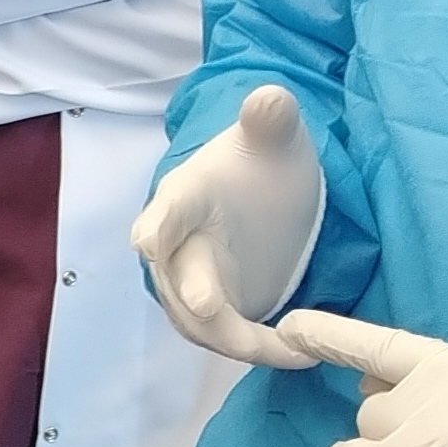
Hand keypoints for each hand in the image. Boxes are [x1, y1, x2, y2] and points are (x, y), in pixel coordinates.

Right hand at [130, 84, 324, 365]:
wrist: (260, 194)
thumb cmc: (260, 162)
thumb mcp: (272, 136)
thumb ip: (270, 118)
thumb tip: (269, 96)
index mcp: (185, 197)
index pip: (166, 211)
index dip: (157, 227)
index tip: (148, 241)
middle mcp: (174, 246)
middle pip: (176, 278)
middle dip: (193, 296)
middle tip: (212, 309)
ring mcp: (190, 282)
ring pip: (198, 321)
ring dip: (237, 338)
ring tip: (293, 347)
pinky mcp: (212, 312)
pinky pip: (224, 338)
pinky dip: (255, 348)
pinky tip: (299, 351)